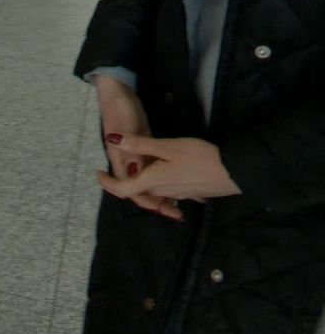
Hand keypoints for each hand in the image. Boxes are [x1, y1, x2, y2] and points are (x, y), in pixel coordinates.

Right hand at [93, 74, 167, 213]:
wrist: (114, 92)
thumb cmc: (123, 111)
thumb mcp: (135, 128)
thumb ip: (135, 147)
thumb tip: (134, 170)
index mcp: (124, 158)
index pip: (128, 187)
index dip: (142, 200)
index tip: (161, 209)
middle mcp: (127, 160)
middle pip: (139, 188)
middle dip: (156, 203)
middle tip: (176, 214)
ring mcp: (133, 154)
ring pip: (147, 181)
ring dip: (161, 194)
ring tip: (181, 204)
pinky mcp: (138, 146)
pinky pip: (153, 170)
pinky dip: (165, 178)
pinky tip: (178, 178)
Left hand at [96, 136, 241, 220]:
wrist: (235, 171)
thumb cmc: (200, 157)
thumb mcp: (168, 146)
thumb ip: (140, 144)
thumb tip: (112, 139)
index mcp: (152, 181)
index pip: (122, 189)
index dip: (107, 183)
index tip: (98, 173)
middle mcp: (163, 191)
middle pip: (138, 191)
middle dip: (126, 181)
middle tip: (119, 166)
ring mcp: (179, 194)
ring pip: (155, 191)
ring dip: (145, 183)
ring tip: (142, 166)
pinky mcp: (192, 192)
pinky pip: (171, 191)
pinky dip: (163, 184)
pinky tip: (169, 173)